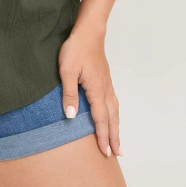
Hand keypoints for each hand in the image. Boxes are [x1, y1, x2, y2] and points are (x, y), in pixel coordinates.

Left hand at [58, 23, 122, 158]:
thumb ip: (69, 94)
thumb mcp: (67, 71)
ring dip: (116, 127)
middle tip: (118, 154)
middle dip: (114, 136)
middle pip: (112, 118)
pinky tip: (113, 115)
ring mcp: (107, 84)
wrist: (89, 32)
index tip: (106, 152)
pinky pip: (113, 102)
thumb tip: (70, 116)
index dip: (102, 136)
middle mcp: (105, 89)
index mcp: (96, 90)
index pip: (100, 119)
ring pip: (115, 110)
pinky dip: (115, 114)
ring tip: (118, 140)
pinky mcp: (105, 79)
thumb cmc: (76, 49)